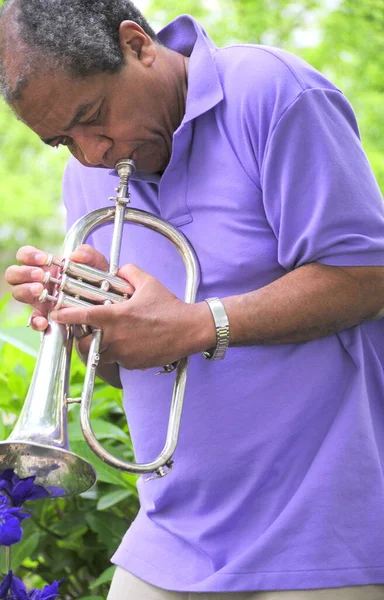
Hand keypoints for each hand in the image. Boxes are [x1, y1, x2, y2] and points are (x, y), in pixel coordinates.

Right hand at [5, 244, 110, 331]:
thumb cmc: (94, 279)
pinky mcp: (44, 316)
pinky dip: (36, 321)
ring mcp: (37, 299)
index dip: (29, 255)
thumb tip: (75, 255)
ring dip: (26, 290)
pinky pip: (32, 319)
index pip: (24, 255)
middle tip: (41, 276)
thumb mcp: (96, 264)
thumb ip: (89, 254)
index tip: (44, 259)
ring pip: (17, 292)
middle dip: (24, 273)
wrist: (103, 304)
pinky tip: (44, 321)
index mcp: (44, 265)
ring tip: (42, 292)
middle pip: (13, 274)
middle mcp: (36, 280)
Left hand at [50, 264, 214, 369]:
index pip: (83, 316)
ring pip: (100, 355)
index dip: (66, 316)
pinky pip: (117, 361)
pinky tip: (126, 345)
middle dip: (80, 340)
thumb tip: (118, 268)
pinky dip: (117, 355)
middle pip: (85, 344)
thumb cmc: (169, 306)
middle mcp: (117, 337)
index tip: (56, 315)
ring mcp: (125, 353)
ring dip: (99, 348)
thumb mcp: (149, 283)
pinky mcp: (133, 364)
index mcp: (117, 316)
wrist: (189, 330)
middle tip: (83, 333)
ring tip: (105, 340)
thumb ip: (129, 272)